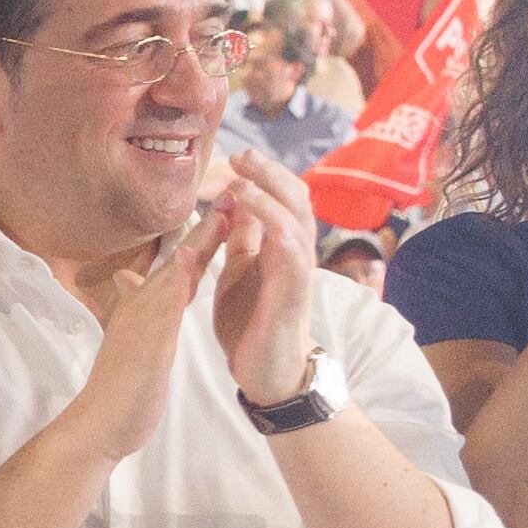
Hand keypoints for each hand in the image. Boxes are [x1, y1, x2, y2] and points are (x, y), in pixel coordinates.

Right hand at [63, 201, 229, 461]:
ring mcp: (144, 321)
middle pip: (181, 258)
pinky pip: (163, 307)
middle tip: (229, 188)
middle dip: (207, 224)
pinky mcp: (148, 342)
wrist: (101, 422)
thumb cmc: (121, 384)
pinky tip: (187, 259)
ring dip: (198, 240)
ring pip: (175, 273)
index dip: (204, 236)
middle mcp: (143, 305)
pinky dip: (176, 280)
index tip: (225, 206)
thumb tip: (126, 278)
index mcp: (147, 306)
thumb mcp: (131, 337)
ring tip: (220, 210)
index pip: (181, 264)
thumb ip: (132, 305)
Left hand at [204, 148, 327, 402]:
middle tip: (244, 153)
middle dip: (270, 174)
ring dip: (272, 198)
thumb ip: (239, 241)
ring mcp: (297, 274)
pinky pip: (294, 259)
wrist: (267, 374)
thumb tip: (230, 205)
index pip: (277, 198)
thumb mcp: (237, 273)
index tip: (234, 155)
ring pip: (297, 223)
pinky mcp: (294, 297)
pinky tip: (265, 220)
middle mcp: (292, 254)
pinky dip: (281, 235)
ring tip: (245, 178)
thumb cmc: (252, 324)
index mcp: (276, 247)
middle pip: (294, 200)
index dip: (260, 175)